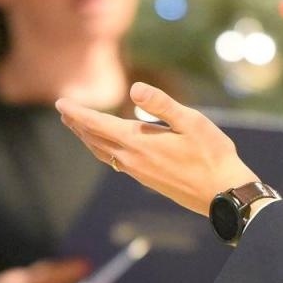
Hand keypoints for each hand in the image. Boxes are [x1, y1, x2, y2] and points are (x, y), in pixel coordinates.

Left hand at [57, 82, 258, 214]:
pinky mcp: (146, 180)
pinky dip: (103, 150)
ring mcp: (138, 172)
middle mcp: (132, 159)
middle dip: (78, 124)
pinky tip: (107, 148)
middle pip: (95, 139)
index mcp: (139, 142)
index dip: (78, 113)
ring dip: (88, 138)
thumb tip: (134, 89)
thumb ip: (162, 104)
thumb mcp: (192, 122)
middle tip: (63, 111)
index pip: (98, 124)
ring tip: (78, 127)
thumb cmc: (212, 155)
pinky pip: (115, 162)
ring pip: (103, 152)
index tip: (60, 103)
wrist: (222, 194)